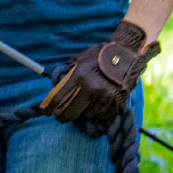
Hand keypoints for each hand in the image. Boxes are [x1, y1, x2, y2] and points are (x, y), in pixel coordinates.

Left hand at [39, 20, 158, 135]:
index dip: (49, 108)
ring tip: (84, 103)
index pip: (58, 99)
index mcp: (80, 76)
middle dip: (62, 116)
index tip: (45, 111)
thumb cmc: (100, 56)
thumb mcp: (80, 60)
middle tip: (60, 115)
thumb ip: (68, 76)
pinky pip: (101, 117)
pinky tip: (97, 103)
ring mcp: (105, 98)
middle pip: (70, 114)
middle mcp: (91, 89)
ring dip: (82, 112)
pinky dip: (97, 113)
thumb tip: (56, 90)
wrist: (127, 55)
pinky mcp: (116, 104)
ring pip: (86, 116)